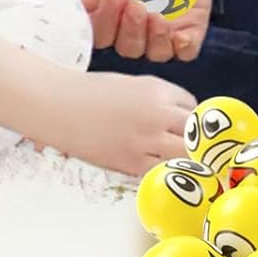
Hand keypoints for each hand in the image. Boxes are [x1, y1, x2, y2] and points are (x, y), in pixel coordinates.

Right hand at [49, 70, 195, 174]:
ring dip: (186, 159)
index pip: (193, 106)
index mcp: (159, 90)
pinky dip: (164, 172)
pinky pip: (159, 171)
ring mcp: (145, 140)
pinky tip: (160, 171)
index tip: (185, 125)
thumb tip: (175, 116)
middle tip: (191, 148)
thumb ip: (157, 99)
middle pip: (196, 132)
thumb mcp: (133, 85)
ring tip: (182, 163)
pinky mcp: (130, 162)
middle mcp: (158, 113)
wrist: (60, 105)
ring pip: (185, 155)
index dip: (191, 116)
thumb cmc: (92, 92)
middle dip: (196, 140)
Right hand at [74, 0, 212, 62]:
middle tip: (135, 4)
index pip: (101, 35)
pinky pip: (187, 49)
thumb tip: (85, 3)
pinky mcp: (191, 23)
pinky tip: (181, 35)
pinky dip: (184, 47)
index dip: (106, 22)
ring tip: (155, 16)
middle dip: (130, 29)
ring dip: (154, 39)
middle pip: (128, 47)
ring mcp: (162, 28)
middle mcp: (132, 28)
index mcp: (107, 16)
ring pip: (155, 52)